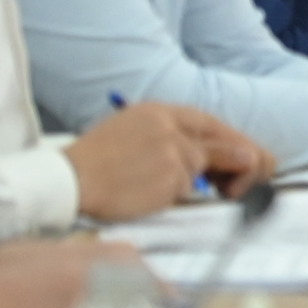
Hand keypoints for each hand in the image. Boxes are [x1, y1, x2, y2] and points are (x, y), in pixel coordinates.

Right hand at [66, 104, 271, 221]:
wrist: (69, 179)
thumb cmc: (93, 160)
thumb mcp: (130, 130)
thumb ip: (169, 135)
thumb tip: (204, 152)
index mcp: (158, 111)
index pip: (207, 122)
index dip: (224, 139)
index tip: (237, 151)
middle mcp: (170, 127)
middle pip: (217, 144)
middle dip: (231, 160)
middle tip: (239, 174)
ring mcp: (174, 151)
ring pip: (196, 170)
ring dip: (182, 181)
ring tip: (145, 183)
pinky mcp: (172, 176)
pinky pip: (183, 190)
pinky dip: (169, 195)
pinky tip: (142, 193)